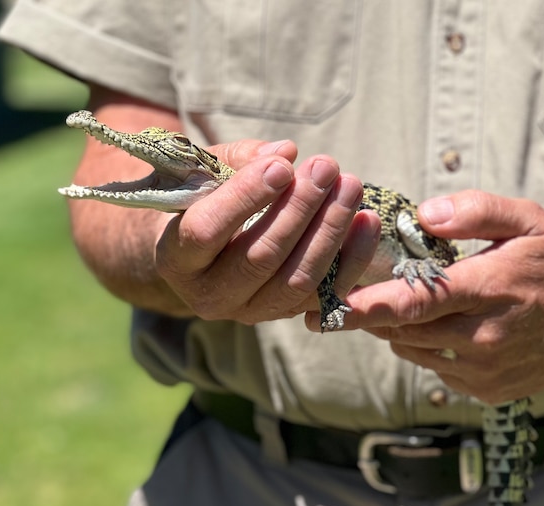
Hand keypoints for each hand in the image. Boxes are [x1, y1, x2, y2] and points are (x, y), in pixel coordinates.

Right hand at [155, 142, 379, 324]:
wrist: (205, 248)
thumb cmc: (203, 199)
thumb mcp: (205, 173)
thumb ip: (238, 160)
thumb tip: (286, 153)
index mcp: (176, 260)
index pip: (207, 231)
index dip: (245, 197)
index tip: (282, 166)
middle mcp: (210, 297)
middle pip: (260, 258)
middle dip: (299, 209)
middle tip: (326, 166)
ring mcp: (252, 312)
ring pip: (298, 280)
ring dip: (330, 230)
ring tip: (349, 185)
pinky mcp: (288, 315)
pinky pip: (327, 293)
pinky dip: (352, 257)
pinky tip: (367, 219)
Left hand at [306, 190, 543, 403]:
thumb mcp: (528, 219)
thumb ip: (475, 211)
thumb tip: (422, 215)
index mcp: (491, 289)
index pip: (412, 303)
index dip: (363, 307)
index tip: (324, 307)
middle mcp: (486, 338)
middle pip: (403, 331)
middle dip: (371, 314)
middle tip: (351, 294)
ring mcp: (488, 371)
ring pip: (414, 352)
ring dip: (399, 330)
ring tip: (407, 303)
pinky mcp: (491, 391)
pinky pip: (437, 371)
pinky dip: (427, 349)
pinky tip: (446, 327)